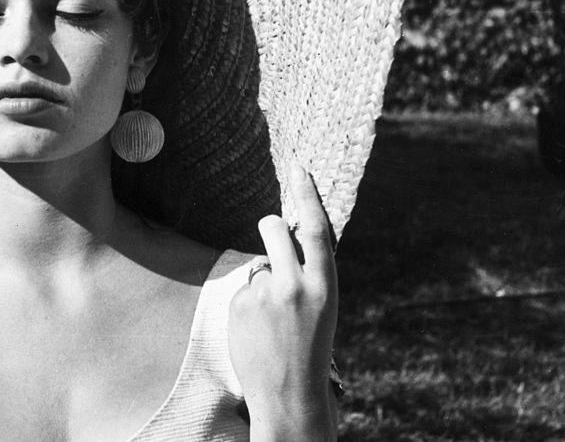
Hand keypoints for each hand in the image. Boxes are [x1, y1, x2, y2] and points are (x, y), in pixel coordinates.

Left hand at [228, 164, 337, 440]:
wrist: (291, 397)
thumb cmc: (310, 348)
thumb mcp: (322, 306)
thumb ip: (308, 272)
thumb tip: (285, 238)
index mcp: (325, 285)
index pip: (315, 229)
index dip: (307, 195)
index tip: (298, 168)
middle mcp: (294, 285)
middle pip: (273, 228)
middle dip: (270, 223)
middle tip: (270, 228)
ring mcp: (264, 295)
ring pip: (258, 266)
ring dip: (263, 283)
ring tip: (273, 320)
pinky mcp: (239, 305)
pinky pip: (243, 289)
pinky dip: (249, 304)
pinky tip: (258, 331)